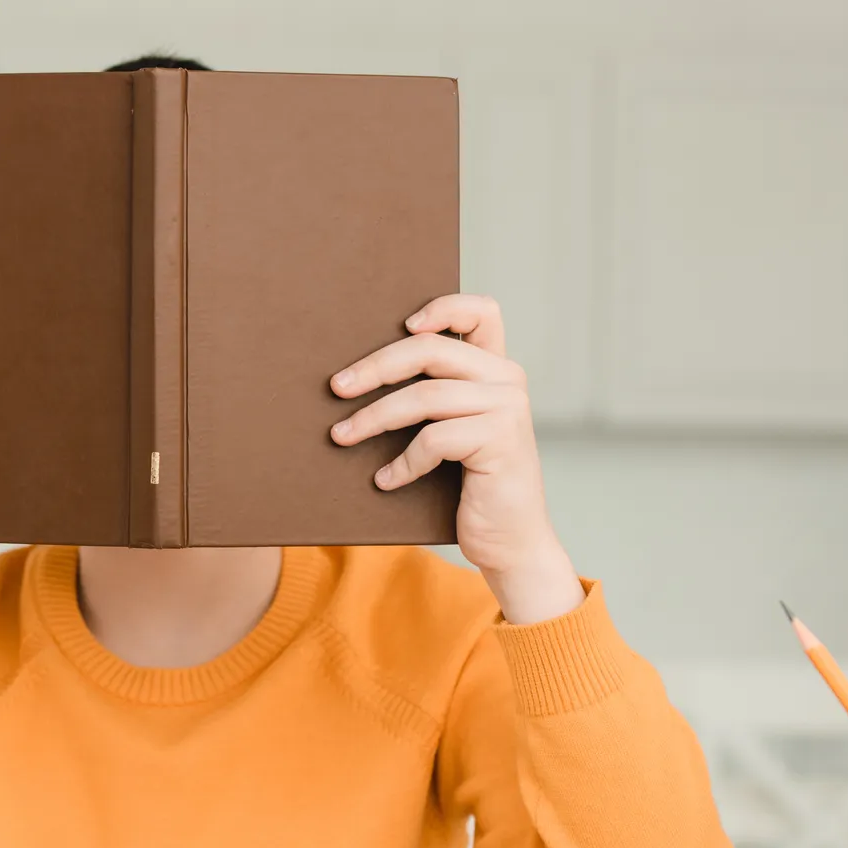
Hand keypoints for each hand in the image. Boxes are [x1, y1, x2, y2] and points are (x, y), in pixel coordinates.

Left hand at [329, 294, 583, 623]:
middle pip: (430, 350)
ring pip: (424, 397)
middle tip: (336, 388)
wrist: (511, 542)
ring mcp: (507, 409)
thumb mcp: (456, 431)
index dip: (443, 306)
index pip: (482, 312)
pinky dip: (402, 462)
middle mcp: (507, 380)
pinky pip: (434, 440)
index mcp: (497, 369)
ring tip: (342, 436)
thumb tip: (360, 376)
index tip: (402, 323)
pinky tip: (385, 481)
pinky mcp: (500, 442)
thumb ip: (434, 397)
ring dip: (374, 418)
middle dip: (376, 367)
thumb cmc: (472, 486)